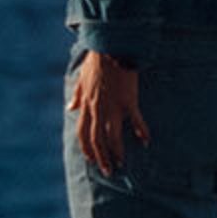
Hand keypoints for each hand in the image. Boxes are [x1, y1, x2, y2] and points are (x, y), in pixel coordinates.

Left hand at [71, 52, 147, 176]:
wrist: (110, 47)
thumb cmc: (97, 61)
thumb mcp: (82, 79)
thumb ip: (76, 95)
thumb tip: (70, 107)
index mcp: (86, 104)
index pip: (82, 133)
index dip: (86, 148)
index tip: (91, 158)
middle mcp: (97, 110)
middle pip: (96, 140)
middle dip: (101, 157)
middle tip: (108, 170)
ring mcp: (113, 106)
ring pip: (112, 136)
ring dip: (116, 152)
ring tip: (122, 163)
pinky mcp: (128, 101)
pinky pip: (134, 120)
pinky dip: (140, 131)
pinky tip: (146, 141)